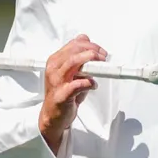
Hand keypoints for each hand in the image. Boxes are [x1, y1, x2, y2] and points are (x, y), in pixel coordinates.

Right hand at [39, 34, 106, 152]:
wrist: (53, 115)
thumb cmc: (62, 93)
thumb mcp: (70, 71)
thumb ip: (77, 57)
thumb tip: (86, 41)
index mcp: (55, 60)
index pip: (74, 44)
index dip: (91, 45)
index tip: (101, 51)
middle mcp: (54, 68)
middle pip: (75, 51)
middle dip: (93, 51)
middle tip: (103, 57)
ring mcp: (57, 81)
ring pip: (73, 63)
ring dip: (91, 62)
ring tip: (102, 66)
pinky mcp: (62, 95)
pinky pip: (77, 84)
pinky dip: (89, 82)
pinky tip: (93, 84)